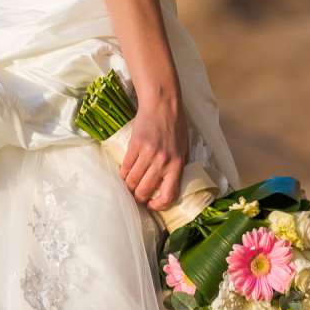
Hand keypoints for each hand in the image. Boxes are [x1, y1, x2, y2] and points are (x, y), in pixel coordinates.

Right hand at [119, 101, 189, 215]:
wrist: (163, 104)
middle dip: (139, 197)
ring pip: (133, 180)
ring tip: (130, 185)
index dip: (158, 205)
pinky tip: (125, 174)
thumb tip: (170, 184)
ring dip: (129, 186)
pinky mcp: (135, 145)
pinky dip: (124, 173)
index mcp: (177, 164)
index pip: (168, 194)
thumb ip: (179, 166)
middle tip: (137, 196)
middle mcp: (162, 162)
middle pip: (145, 190)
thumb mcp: (185, 148)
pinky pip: (126, 167)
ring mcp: (148, 153)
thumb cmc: (175, 126)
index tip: (153, 204)